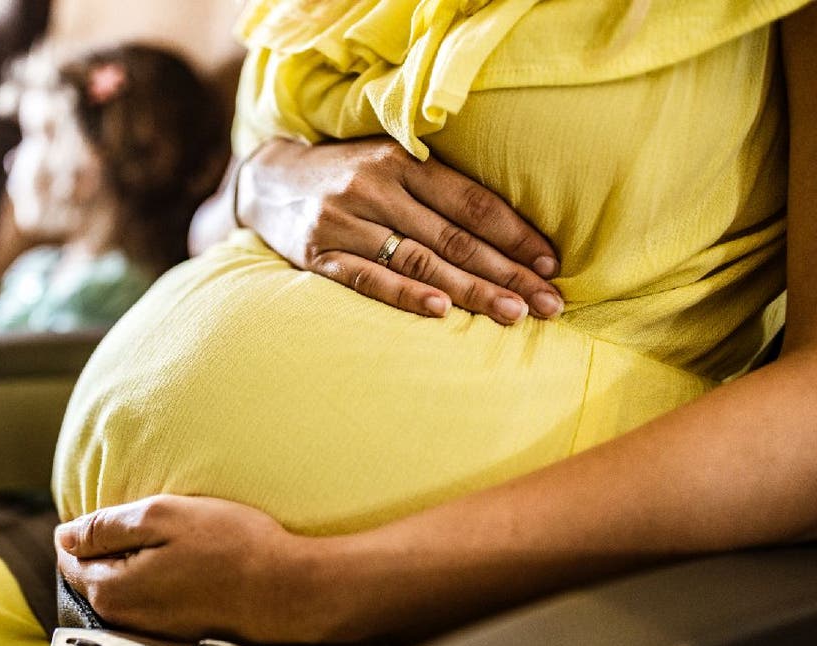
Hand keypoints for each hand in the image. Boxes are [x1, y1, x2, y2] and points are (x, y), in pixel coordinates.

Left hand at [56, 495, 330, 642]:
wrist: (286, 588)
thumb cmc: (230, 546)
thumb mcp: (161, 515)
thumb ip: (105, 526)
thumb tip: (65, 534)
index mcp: (110, 589)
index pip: (69, 555)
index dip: (89, 525)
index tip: (124, 509)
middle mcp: (123, 616)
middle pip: (93, 571)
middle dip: (111, 542)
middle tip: (154, 519)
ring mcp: (149, 626)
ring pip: (122, 583)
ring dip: (137, 557)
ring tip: (175, 536)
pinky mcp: (174, 627)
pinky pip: (148, 595)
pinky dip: (157, 574)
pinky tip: (188, 559)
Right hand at [237, 138, 563, 323]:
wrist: (266, 180)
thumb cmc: (347, 175)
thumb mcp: (390, 161)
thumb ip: (437, 188)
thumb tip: (510, 232)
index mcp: (401, 159)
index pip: (471, 202)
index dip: (515, 234)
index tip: (551, 264)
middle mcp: (374, 187)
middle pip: (453, 237)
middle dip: (507, 273)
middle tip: (549, 303)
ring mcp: (343, 222)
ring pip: (418, 261)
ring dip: (470, 291)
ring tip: (513, 314)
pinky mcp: (317, 254)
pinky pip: (367, 278)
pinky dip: (405, 295)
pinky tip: (440, 312)